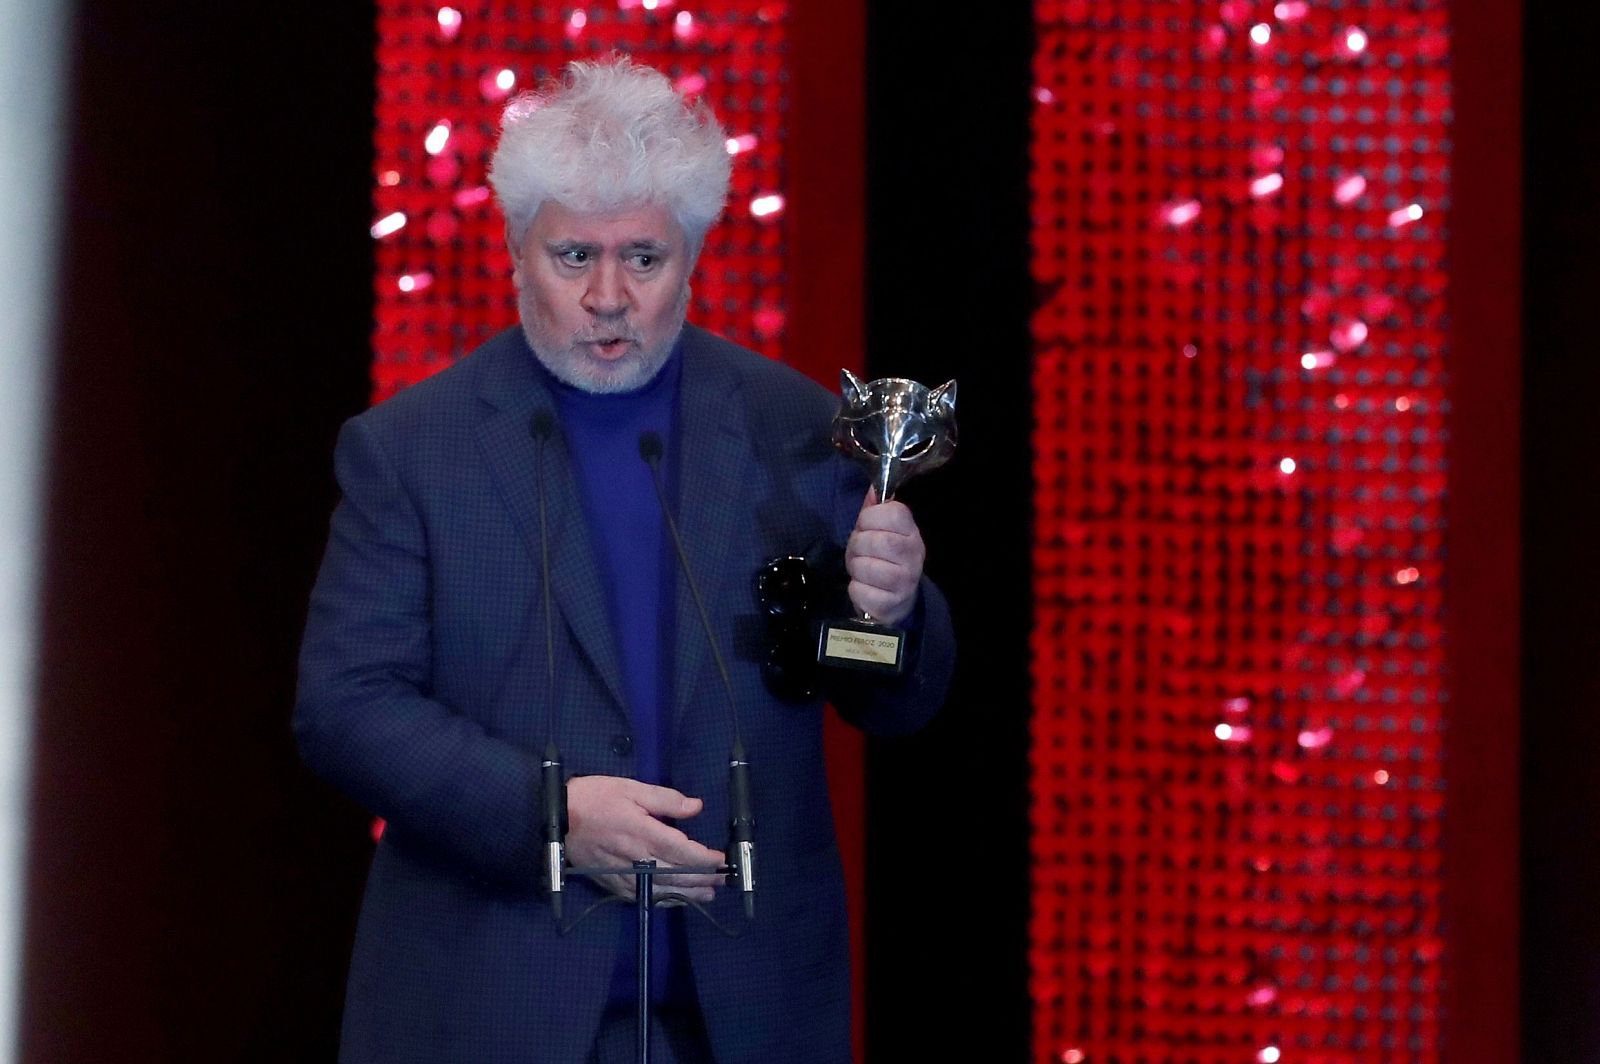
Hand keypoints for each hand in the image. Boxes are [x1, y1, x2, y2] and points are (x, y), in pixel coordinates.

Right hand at [564, 776, 724, 901]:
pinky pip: (641, 896)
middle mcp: (635, 857)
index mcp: (642, 831)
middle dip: (702, 878)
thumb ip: (666, 800)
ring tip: (707, 894)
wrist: (558, 817)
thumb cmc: (595, 798)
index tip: (721, 860)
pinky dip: (661, 900)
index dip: (705, 858)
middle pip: (676, 874)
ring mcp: (623, 874)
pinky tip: (674, 900)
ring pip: (661, 889)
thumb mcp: (631, 788)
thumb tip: (695, 807)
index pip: (682, 851)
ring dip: (687, 894)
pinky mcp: (612, 883)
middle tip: (722, 880)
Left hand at [845, 488, 925, 626]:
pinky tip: (865, 587)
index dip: (870, 517)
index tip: (866, 525)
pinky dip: (855, 588)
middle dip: (857, 544)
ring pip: (864, 566)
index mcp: (911, 533)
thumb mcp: (881, 532)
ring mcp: (904, 582)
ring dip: (855, 567)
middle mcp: (913, 556)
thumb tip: (872, 488)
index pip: (892, 513)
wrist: (898, 600)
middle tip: (860, 550)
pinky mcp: (890, 604)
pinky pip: (859, 590)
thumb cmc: (885, 559)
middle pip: (875, 541)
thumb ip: (875, 510)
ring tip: (862, 569)